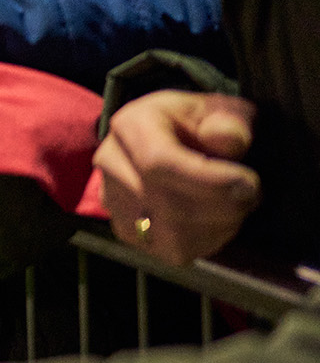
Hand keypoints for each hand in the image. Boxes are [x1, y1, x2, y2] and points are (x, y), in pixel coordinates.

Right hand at [94, 90, 259, 265]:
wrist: (168, 139)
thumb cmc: (196, 125)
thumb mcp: (219, 111)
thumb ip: (229, 121)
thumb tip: (227, 137)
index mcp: (131, 125)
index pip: (158, 162)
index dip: (209, 181)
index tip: (248, 183)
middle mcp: (111, 163)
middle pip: (167, 204)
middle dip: (223, 206)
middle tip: (250, 194)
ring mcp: (114, 200)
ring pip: (170, 235)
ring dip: (217, 227)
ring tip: (233, 206)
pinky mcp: (126, 230)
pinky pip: (170, 251)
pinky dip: (205, 242)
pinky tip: (216, 221)